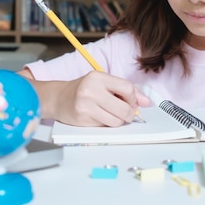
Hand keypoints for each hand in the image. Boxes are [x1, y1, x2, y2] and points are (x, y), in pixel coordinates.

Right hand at [30, 71, 149, 126]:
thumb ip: (126, 90)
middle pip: (125, 109)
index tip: (130, 101)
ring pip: (117, 121)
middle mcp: (91, 90)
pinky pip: (105, 126)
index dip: (133, 99)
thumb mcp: (104, 83)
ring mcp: (85, 105)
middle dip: (129, 114)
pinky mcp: (82, 119)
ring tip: (109, 113)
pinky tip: (98, 116)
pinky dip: (106, 123)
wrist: (58, 98)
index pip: (128, 89)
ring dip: (118, 120)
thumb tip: (146, 102)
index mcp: (98, 77)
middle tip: (124, 112)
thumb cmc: (84, 89)